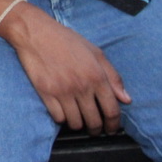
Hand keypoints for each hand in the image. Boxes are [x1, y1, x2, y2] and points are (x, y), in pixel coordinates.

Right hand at [3, 5, 130, 134]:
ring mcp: (62, 91)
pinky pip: (58, 117)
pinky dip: (62, 118)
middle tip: (94, 128)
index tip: (111, 129)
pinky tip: (63, 111)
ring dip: (78, 124)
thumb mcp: (95, 52)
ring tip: (78, 119)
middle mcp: (81, 86)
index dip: (114, 125)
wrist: (35, 32)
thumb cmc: (66, 40)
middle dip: (96, 129)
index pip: (112, 110)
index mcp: (96, 76)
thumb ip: (113, 76)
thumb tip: (126, 99)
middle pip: (94, 121)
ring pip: (75, 123)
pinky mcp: (45, 93)